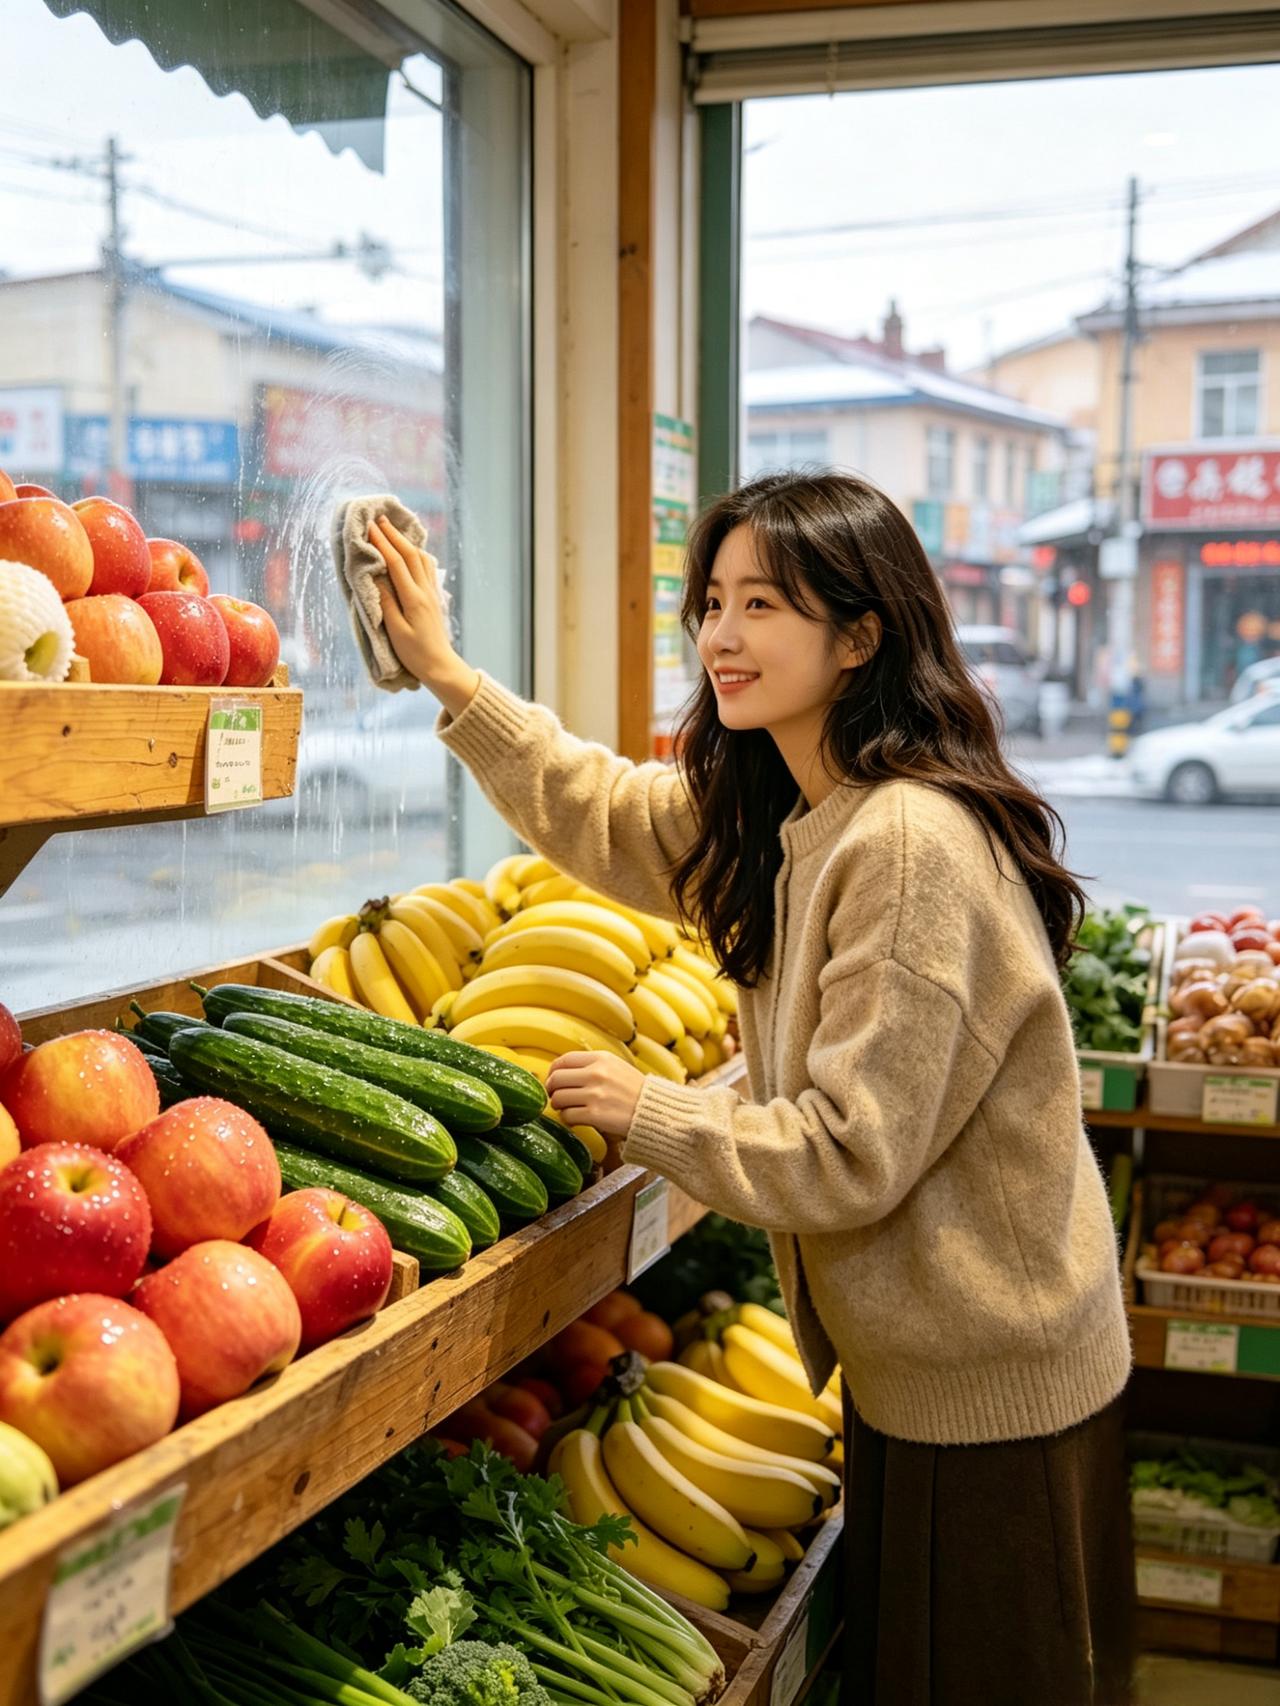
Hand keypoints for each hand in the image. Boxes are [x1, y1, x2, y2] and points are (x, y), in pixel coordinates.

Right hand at [369, 516, 478, 715]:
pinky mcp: (434, 598)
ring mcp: (432, 593)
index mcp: (414, 599)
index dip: (383, 543)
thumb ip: (386, 603)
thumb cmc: (415, 653)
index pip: (397, 563)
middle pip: (411, 554)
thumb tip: (377, 577)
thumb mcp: (396, 631)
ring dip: (406, 541)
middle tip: (379, 519)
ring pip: (422, 559)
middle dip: (394, 535)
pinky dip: (418, 554)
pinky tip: (412, 552)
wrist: (440, 666)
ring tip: (393, 530)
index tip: (370, 528)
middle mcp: (425, 591)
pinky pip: (427, 568)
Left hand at [547, 1052, 646, 1138]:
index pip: (563, 1060)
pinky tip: (577, 1119)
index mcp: (601, 1059)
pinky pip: (567, 1116)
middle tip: (556, 1097)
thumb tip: (562, 1072)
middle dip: (552, 1090)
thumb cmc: (635, 1090)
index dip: (553, 1072)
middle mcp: (596, 1074)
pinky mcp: (595, 1115)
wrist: (657, 1111)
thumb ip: (592, 1066)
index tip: (554, 1081)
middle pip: (556, 1079)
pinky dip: (568, 1119)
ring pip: (558, 1098)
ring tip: (568, 1109)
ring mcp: (595, 1095)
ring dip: (559, 1106)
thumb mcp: (616, 1067)